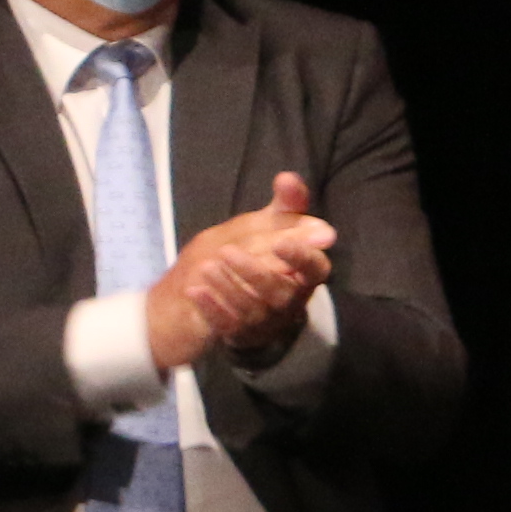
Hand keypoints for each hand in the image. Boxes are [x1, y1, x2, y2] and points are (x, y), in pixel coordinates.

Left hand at [149, 170, 335, 371]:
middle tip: (227, 252)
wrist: (221, 290)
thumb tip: (288, 178)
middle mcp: (289, 300)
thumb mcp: (269, 226)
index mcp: (303, 273)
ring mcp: (264, 320)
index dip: (301, 257)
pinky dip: (211, 308)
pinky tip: (194, 290)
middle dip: (255, 272)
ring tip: (205, 266)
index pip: (316, 269)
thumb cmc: (253, 253)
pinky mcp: (238, 333)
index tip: (280, 242)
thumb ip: (282, 203)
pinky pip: (227, 325)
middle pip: (281, 292)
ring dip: (229, 287)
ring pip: (253, 309)